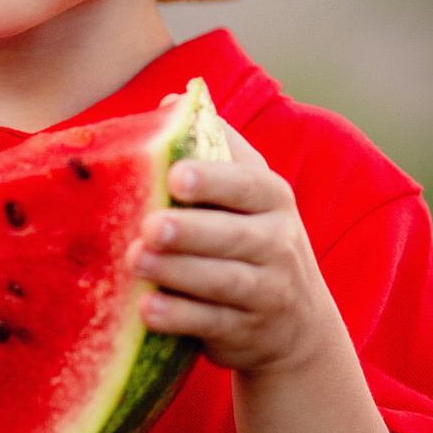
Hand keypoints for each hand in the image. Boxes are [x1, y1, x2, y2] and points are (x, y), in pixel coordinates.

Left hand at [130, 122, 347, 379]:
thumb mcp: (246, 193)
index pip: (246, 183)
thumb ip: (213, 149)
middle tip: (149, 226)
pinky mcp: (247, 331)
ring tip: (136, 261)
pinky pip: (212, 323)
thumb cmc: (253, 239)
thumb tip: (171, 100)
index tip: (175, 176)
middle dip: (190, 231)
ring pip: (222, 281)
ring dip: (177, 272)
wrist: (297, 325)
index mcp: (271, 198)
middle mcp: (277, 243)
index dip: (213, 179)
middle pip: (233, 236)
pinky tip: (147, 308)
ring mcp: (267, 291)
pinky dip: (180, 316)